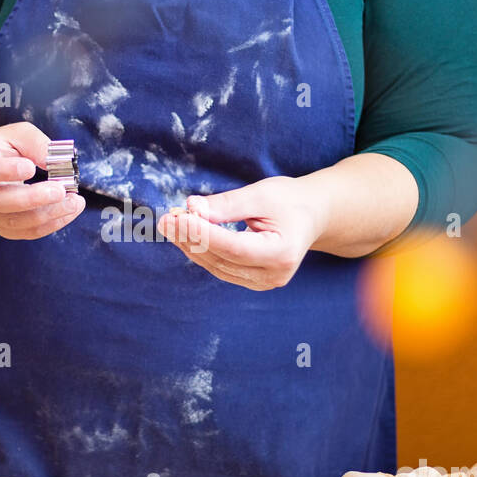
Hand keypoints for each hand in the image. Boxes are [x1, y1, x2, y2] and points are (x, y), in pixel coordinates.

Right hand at [0, 122, 84, 238]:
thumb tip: (57, 162)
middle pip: (1, 202)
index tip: (30, 168)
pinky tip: (71, 210)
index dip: (6, 171)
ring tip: (75, 202)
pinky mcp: (7, 228)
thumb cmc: (6, 149)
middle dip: (34, 198)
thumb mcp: (19, 134)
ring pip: (17, 222)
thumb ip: (36, 143)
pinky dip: (54, 223)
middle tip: (60, 190)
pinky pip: (30, 232)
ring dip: (49, 214)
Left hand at [156, 176, 326, 289]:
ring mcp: (263, 282)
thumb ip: (226, 204)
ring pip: (216, 266)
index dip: (202, 234)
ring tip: (170, 224)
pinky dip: (201, 251)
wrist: (311, 216)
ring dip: (190, 245)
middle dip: (190, 238)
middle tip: (165, 219)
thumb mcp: (261, 194)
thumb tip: (191, 208)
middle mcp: (273, 274)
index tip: (177, 217)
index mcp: (282, 252)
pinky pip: (220, 267)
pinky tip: (185, 235)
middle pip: (221, 259)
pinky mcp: (253, 281)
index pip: (233, 247)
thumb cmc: (289, 201)